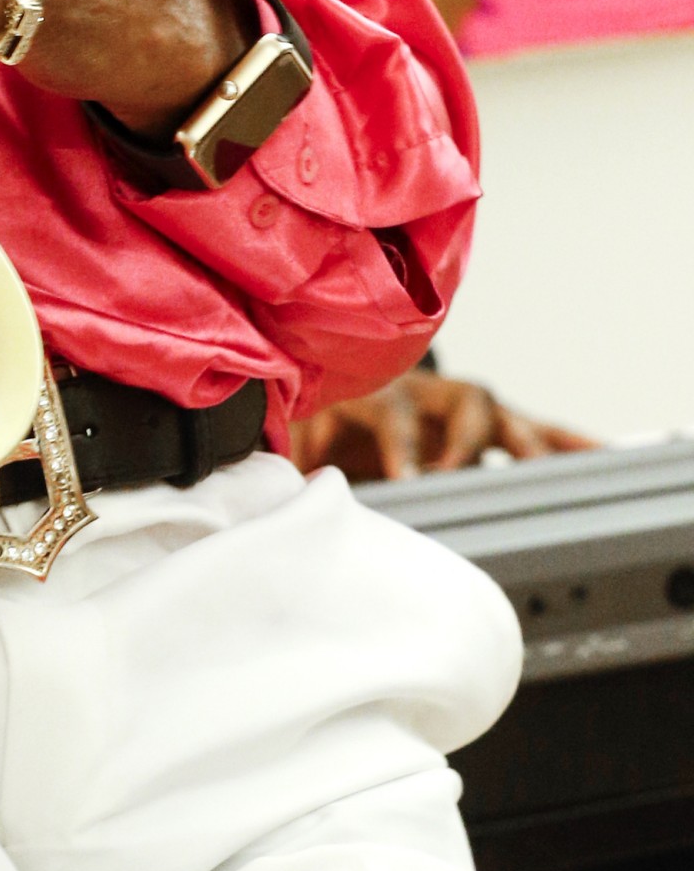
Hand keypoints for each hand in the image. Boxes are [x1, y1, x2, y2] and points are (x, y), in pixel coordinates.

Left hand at [290, 370, 594, 481]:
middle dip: (469, 445)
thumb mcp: (306, 429)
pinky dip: (569, 443)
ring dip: (526, 447)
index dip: (403, 447)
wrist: (348, 388)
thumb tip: (269, 473)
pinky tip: (601, 456)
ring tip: (553, 478)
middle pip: (463, 407)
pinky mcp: (492, 423)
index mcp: (381, 392)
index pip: (395, 415)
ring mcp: (466, 407)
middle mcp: (430, 393)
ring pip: (505, 419)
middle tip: (467, 481)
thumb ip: (295, 449)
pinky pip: (539, 430)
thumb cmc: (330, 416)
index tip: (408, 481)